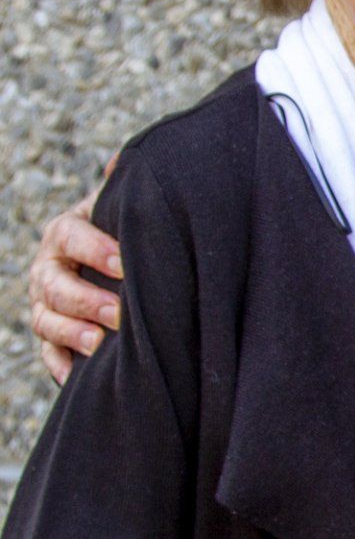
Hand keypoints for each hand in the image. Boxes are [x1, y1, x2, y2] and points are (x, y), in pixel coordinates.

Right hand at [29, 178, 120, 385]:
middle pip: (54, 285)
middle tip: (119, 312)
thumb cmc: (126, 229)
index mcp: (65, 231)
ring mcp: (45, 303)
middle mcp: (49, 267)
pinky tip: (79, 377)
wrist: (113, 257)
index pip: (71, 237)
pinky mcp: (51, 336)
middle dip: (85, 299)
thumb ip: (126, 190)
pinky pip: (47, 354)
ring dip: (71, 333)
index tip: (124, 261)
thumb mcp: (124, 207)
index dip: (95, 249)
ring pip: (45, 319)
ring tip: (100, 344)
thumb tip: (124, 161)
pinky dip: (60, 366)